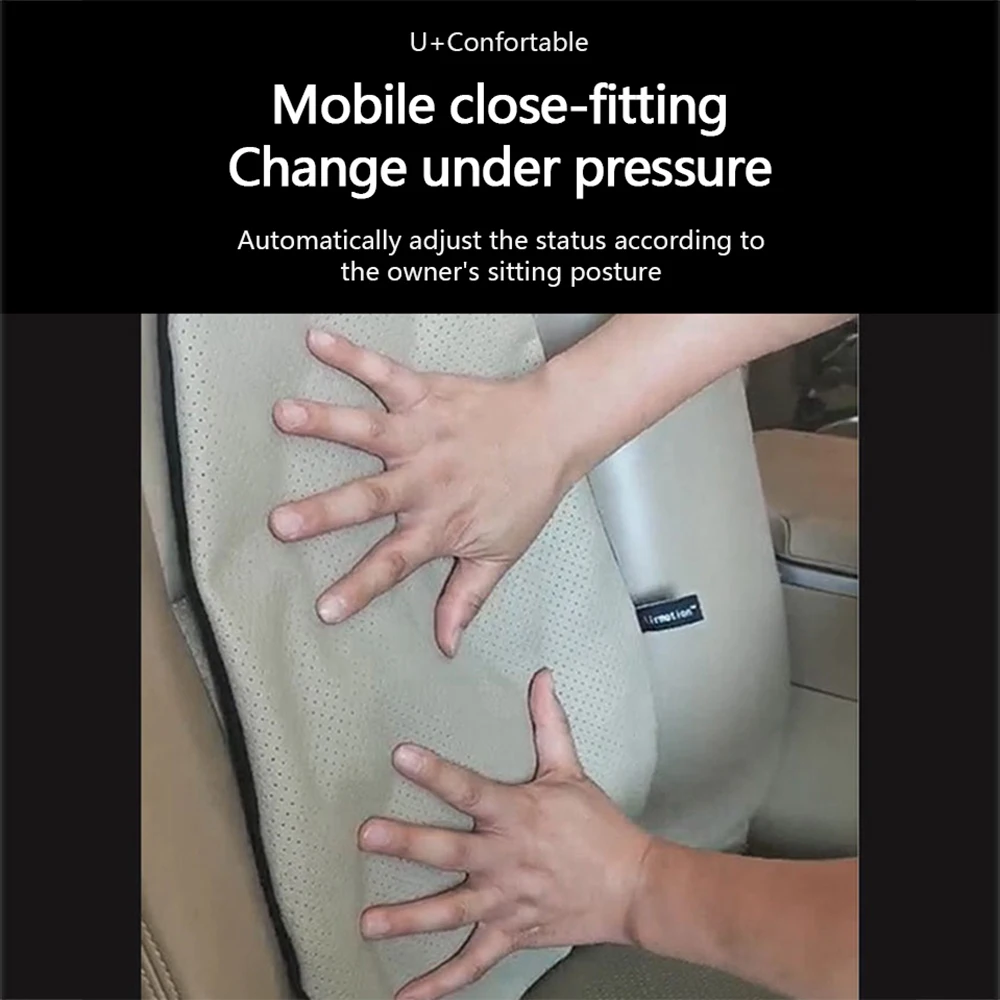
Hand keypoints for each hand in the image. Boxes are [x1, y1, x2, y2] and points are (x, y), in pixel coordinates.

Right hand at [268, 329, 572, 655]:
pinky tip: (318, 341)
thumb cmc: (527, 493)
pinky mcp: (427, 394)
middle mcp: (425, 480)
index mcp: (440, 523)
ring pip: (370, 430)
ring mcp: (423, 433)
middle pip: (370, 499)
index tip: (325, 609)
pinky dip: (353, 356)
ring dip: (326, 423)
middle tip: (280, 522)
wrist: (555, 431)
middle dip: (324, 512)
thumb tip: (446, 645)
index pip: (395, 563)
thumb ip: (467, 598)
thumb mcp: (501, 553)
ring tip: (285, 415)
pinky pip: (386, 374)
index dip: (361, 587)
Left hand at [356, 669, 652, 999]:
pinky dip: (441, 984)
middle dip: (407, 844)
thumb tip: (541, 676)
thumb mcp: (571, 770)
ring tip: (369, 923)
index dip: (436, 771)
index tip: (401, 755)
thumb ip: (549, 723)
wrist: (634, 887)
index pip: (470, 788)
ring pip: (452, 911)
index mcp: (517, 814)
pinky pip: (474, 964)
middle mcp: (506, 859)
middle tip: (367, 836)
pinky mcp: (512, 934)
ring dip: (409, 918)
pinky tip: (407, 997)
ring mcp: (507, 902)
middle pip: (450, 851)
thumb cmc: (598, 826)